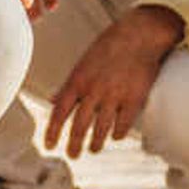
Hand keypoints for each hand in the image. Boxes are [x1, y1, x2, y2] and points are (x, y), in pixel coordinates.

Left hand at [46, 4, 180, 157]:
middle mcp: (94, 90)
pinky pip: (123, 124)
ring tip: (93, 149)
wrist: (139, 33)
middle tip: (72, 155)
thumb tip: (53, 101)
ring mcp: (115, 95)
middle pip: (79, 126)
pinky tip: (115, 136)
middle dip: (74, 145)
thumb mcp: (83, 63)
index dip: (52, 131)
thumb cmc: (109, 47)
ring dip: (95, 143)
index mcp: (78, 80)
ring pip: (101, 129)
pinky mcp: (134, 98)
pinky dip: (117, 133)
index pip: (60, 112)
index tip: (49, 146)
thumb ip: (69, 84)